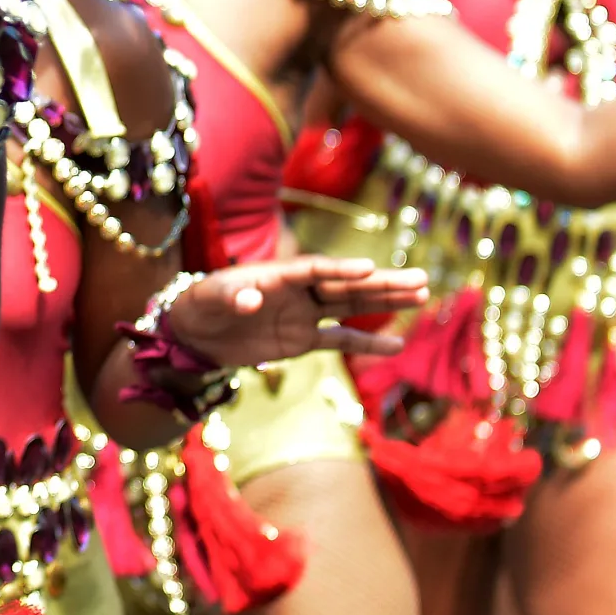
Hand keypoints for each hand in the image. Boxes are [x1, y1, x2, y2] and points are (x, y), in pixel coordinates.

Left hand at [160, 257, 432, 366]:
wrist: (194, 332)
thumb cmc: (200, 303)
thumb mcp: (210, 297)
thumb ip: (233, 296)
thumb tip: (252, 299)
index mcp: (278, 274)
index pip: (316, 270)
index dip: (341, 270)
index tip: (368, 269)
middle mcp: (298, 291)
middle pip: (346, 285)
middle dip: (382, 283)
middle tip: (420, 279)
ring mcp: (304, 314)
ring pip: (351, 306)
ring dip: (385, 302)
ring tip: (421, 295)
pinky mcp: (303, 339)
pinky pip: (340, 340)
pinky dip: (367, 343)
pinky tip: (397, 345)